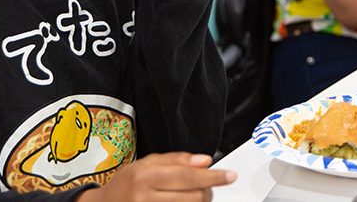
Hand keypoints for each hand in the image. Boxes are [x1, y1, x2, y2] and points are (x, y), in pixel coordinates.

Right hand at [78, 152, 235, 201]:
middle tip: (210, 187)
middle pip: (192, 197)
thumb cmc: (126, 183)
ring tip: (197, 195)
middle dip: (209, 191)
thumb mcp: (146, 163)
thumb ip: (177, 160)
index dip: (212, 177)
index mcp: (146, 175)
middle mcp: (146, 197)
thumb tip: (205, 160)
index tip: (229, 176)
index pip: (187, 176)